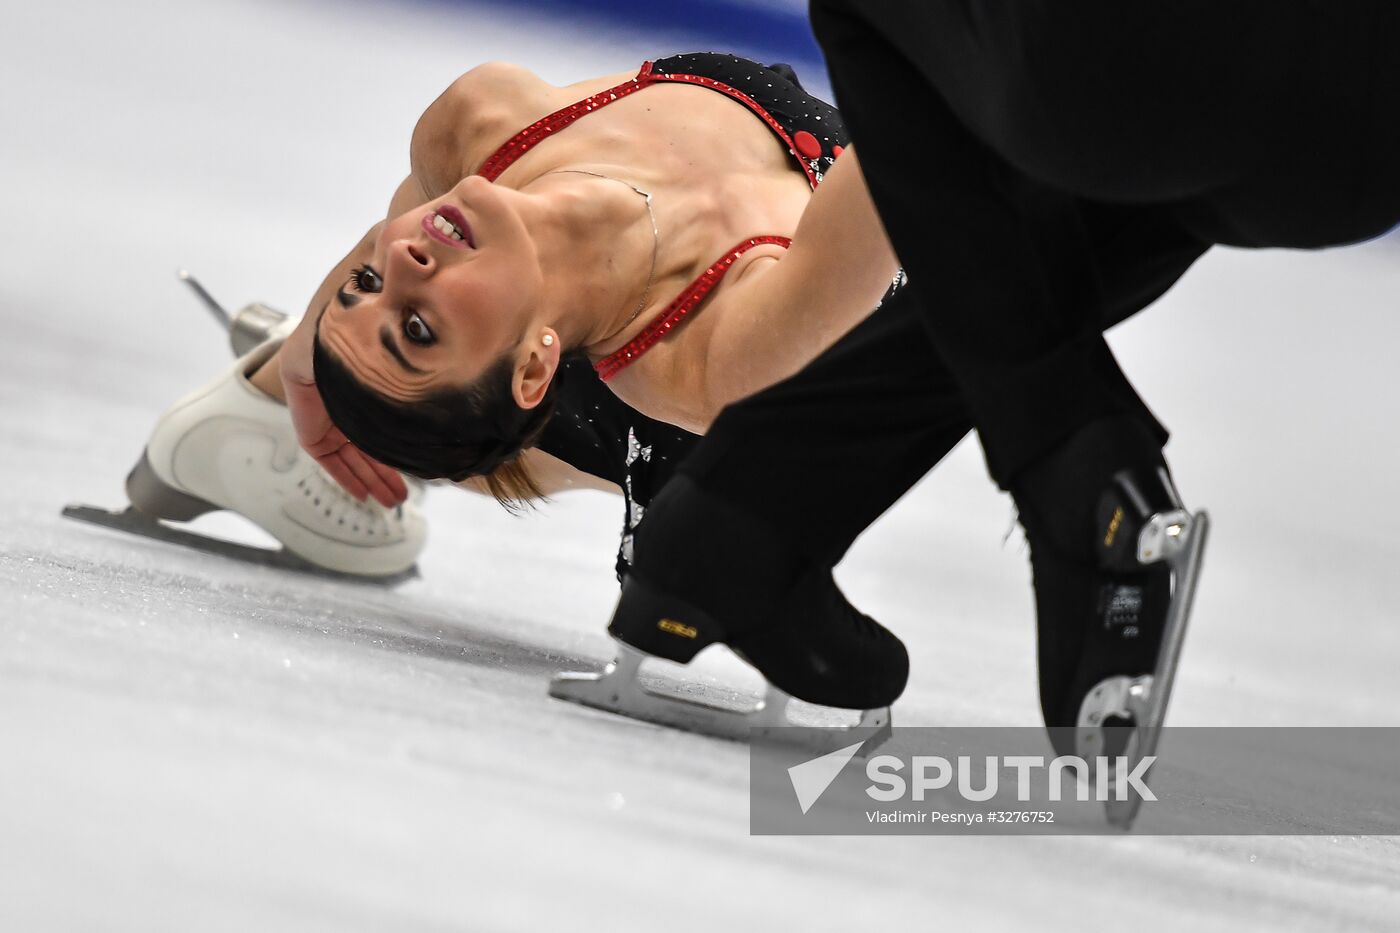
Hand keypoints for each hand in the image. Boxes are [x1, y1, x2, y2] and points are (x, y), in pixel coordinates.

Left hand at [280, 314, 407, 507]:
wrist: (332, 342)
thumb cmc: (373, 349)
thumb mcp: (402, 381)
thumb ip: (416, 401)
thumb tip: (457, 409)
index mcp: (365, 391)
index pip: (379, 429)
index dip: (394, 453)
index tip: (412, 473)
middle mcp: (346, 404)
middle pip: (366, 448)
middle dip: (385, 474)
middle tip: (402, 497)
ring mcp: (326, 417)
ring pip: (350, 457)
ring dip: (370, 481)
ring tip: (390, 502)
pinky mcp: (309, 429)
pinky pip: (328, 460)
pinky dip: (345, 477)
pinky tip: (363, 493)